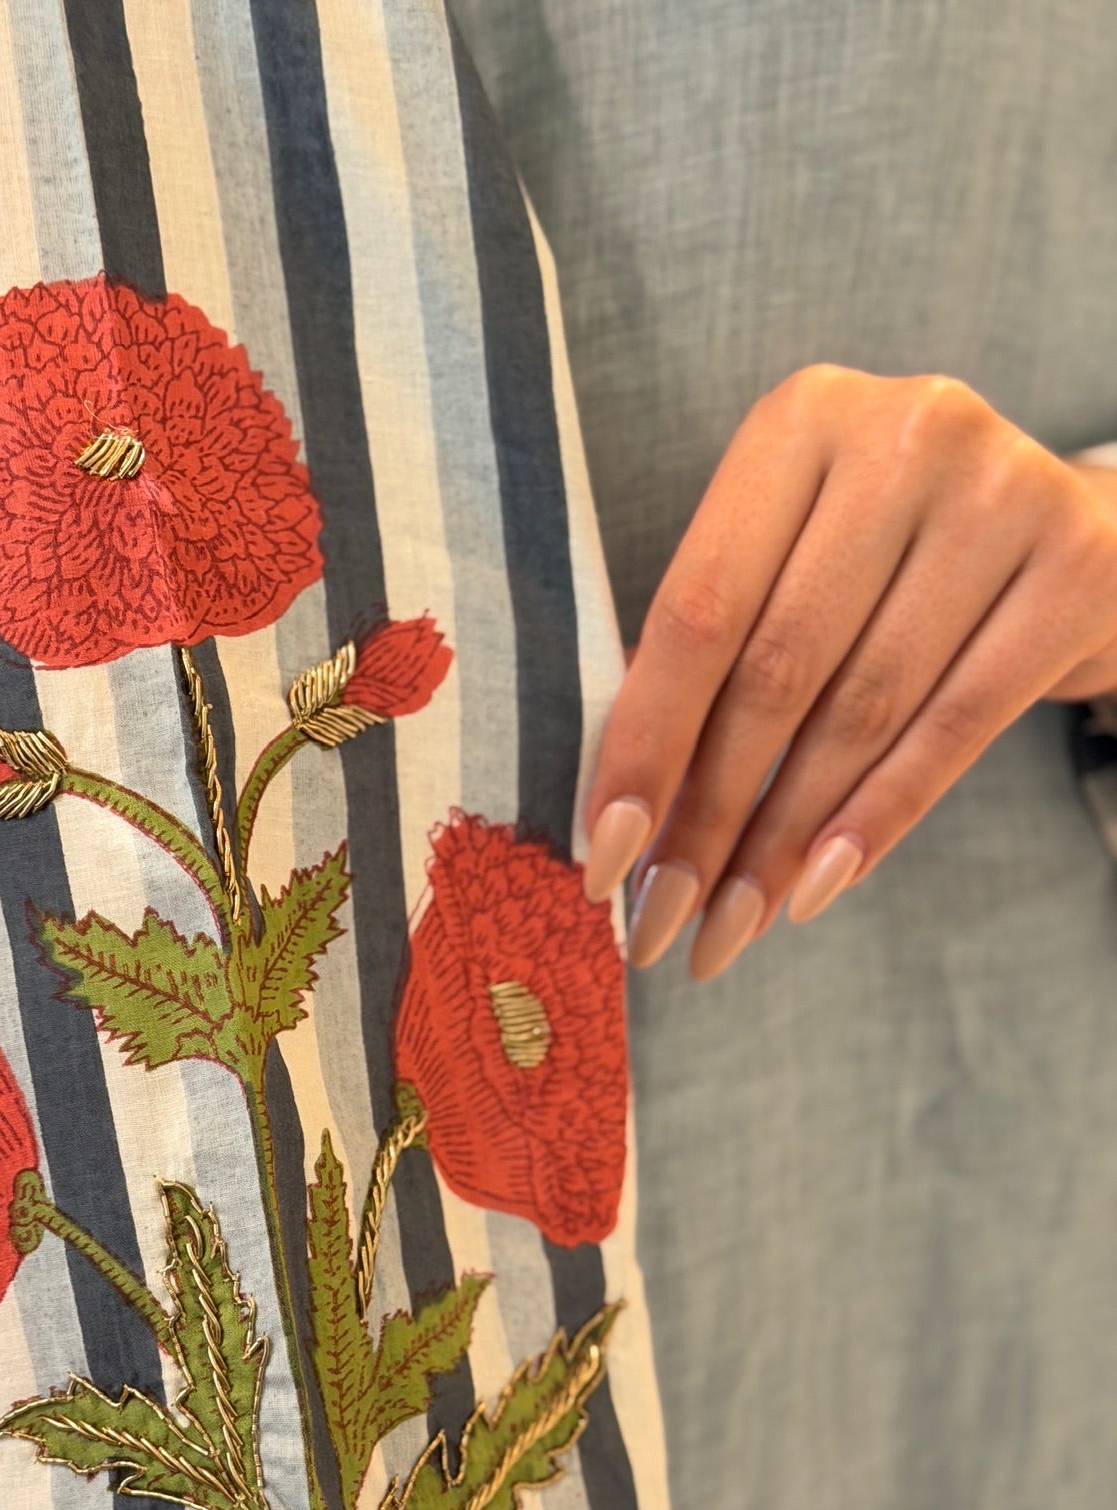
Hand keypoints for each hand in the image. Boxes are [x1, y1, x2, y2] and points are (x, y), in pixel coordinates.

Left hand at [581, 366, 1116, 977]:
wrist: (1070, 531)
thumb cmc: (891, 558)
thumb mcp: (795, 559)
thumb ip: (714, 649)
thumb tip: (621, 813)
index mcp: (801, 420)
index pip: (700, 608)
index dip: (646, 743)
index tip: (603, 855)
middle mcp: (904, 435)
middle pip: (778, 667)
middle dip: (708, 814)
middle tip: (663, 919)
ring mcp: (1004, 493)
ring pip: (863, 709)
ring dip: (784, 841)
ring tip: (729, 925)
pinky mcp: (1080, 568)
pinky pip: (958, 726)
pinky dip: (878, 820)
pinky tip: (818, 888)